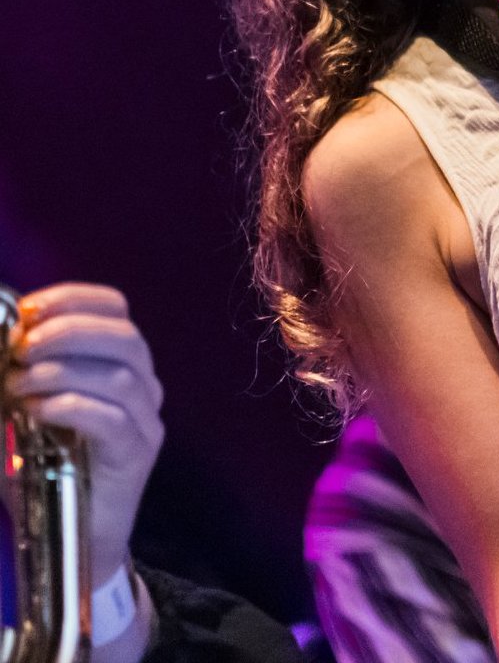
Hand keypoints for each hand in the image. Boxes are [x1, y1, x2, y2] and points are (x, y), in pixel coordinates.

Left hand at [6, 283, 163, 586]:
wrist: (70, 540)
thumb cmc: (40, 469)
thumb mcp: (17, 410)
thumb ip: (11, 375)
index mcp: (119, 361)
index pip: (115, 307)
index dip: (75, 298)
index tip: (29, 310)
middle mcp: (143, 384)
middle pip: (125, 336)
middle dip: (71, 331)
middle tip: (23, 347)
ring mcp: (146, 420)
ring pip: (123, 375)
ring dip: (64, 371)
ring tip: (18, 385)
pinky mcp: (138, 454)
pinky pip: (113, 420)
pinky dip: (71, 407)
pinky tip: (36, 412)